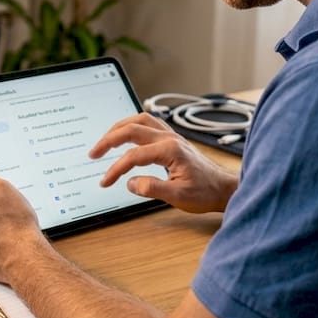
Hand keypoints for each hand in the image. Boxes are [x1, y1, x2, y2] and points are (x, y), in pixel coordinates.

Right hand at [89, 112, 237, 212]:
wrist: (223, 189)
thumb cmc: (205, 192)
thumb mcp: (178, 196)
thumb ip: (152, 188)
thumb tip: (130, 182)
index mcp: (170, 150)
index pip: (133, 156)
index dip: (115, 169)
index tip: (105, 182)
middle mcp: (170, 138)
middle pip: (131, 129)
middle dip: (109, 139)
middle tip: (94, 152)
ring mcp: (171, 136)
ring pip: (140, 120)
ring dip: (119, 127)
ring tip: (105, 140)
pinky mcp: (172, 139)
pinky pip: (148, 123)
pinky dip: (133, 125)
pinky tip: (126, 132)